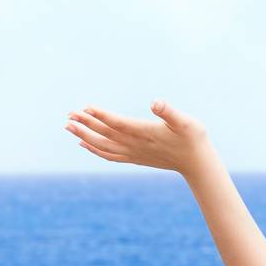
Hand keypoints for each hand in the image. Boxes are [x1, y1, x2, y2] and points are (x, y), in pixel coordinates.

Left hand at [65, 100, 209, 173]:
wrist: (197, 163)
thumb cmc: (193, 139)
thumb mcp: (186, 121)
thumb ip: (169, 112)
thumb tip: (156, 102)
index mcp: (145, 133)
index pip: (118, 124)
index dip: (101, 116)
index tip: (85, 108)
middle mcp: (136, 145)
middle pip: (105, 134)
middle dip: (86, 125)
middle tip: (68, 116)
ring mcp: (134, 153)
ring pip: (103, 146)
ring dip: (85, 136)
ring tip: (69, 127)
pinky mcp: (135, 158)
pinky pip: (109, 154)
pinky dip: (95, 149)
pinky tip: (84, 143)